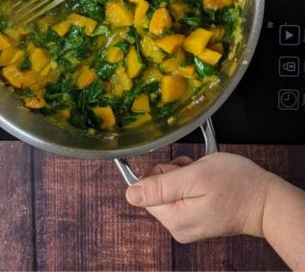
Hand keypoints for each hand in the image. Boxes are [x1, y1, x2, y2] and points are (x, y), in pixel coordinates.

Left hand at [125, 153, 276, 242]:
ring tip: (203, 177)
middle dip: (173, 173)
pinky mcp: (194, 219)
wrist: (266, 200)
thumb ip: (161, 186)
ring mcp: (186, 225)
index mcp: (174, 218)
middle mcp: (177, 227)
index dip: (162, 172)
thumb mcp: (195, 177)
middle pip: (155, 189)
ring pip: (168, 189)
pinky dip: (190, 183)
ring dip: (183, 176)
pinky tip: (205, 183)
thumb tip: (131, 194)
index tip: (181, 171)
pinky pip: (181, 195)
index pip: (144, 189)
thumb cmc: (236, 185)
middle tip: (194, 172)